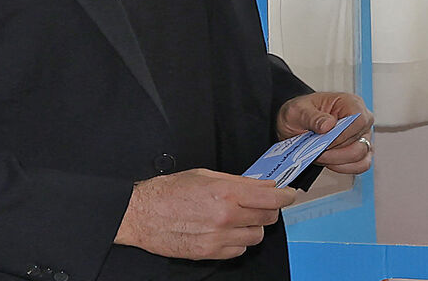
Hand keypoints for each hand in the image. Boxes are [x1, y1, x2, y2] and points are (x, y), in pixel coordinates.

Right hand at [113, 168, 296, 259]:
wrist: (140, 214)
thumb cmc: (166, 192)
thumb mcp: (202, 174)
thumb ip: (237, 181)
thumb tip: (264, 185)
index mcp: (224, 193)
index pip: (271, 198)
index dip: (285, 196)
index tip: (287, 194)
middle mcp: (225, 217)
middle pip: (268, 218)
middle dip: (267, 209)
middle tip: (256, 203)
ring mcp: (219, 238)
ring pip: (256, 236)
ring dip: (251, 226)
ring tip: (234, 218)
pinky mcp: (211, 253)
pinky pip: (239, 250)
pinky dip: (236, 241)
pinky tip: (222, 231)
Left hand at [275, 92, 373, 173]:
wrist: (295, 125)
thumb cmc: (300, 113)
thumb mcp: (297, 110)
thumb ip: (311, 116)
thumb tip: (328, 124)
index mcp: (350, 103)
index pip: (359, 121)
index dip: (342, 135)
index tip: (323, 141)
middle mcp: (362, 119)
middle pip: (360, 143)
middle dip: (334, 151)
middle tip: (314, 150)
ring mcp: (363, 137)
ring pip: (360, 157)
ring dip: (336, 160)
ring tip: (318, 153)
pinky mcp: (362, 152)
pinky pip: (360, 165)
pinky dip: (342, 167)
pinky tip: (328, 161)